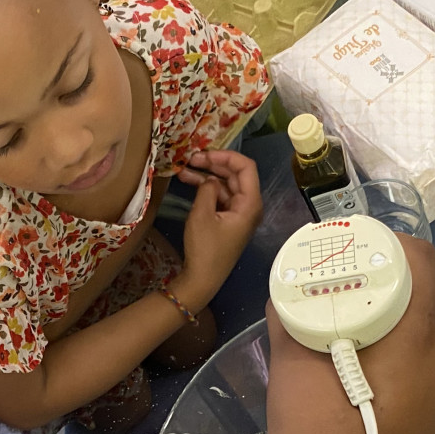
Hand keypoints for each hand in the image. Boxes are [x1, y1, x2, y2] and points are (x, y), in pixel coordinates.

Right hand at [173, 150, 262, 305]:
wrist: (202, 279)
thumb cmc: (205, 249)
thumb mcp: (202, 215)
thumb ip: (207, 189)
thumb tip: (209, 180)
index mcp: (250, 203)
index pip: (245, 167)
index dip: (226, 156)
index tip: (204, 154)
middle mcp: (249, 205)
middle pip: (235, 174)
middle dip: (213, 163)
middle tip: (190, 158)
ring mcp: (238, 213)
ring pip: (225, 184)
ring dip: (206, 175)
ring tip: (184, 168)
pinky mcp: (228, 219)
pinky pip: (219, 196)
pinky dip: (205, 188)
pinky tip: (188, 181)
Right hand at [264, 235, 434, 433]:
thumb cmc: (315, 424)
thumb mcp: (293, 359)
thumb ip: (293, 316)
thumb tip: (285, 293)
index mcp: (417, 329)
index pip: (424, 264)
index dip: (401, 247)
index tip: (375, 249)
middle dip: (428, 277)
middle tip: (389, 283)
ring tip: (410, 320)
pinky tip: (420, 363)